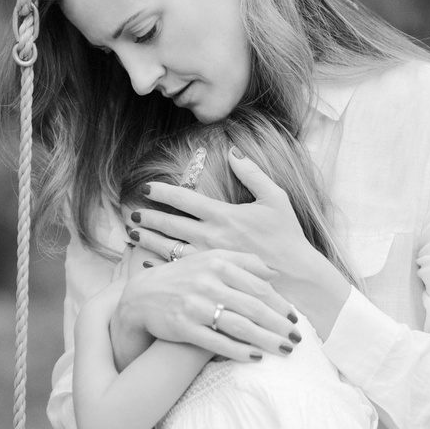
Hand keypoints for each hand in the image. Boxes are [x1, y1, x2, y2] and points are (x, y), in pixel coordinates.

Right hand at [111, 249, 303, 361]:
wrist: (142, 296)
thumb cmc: (183, 277)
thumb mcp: (209, 259)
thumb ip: (242, 261)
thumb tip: (274, 273)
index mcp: (217, 263)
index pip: (258, 286)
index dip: (279, 304)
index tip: (293, 317)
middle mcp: (207, 283)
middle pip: (253, 307)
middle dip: (279, 325)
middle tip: (296, 338)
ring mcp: (195, 306)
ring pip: (240, 326)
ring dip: (266, 340)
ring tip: (284, 349)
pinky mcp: (184, 327)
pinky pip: (217, 342)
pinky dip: (239, 351)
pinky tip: (256, 357)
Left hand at [132, 150, 350, 318]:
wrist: (297, 277)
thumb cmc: (287, 236)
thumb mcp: (275, 198)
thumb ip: (252, 173)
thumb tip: (233, 151)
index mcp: (224, 214)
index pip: (183, 198)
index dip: (161, 191)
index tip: (146, 188)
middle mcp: (211, 236)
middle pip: (169, 223)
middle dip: (148, 217)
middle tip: (133, 214)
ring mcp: (208, 258)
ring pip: (168, 247)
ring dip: (148, 239)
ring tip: (132, 235)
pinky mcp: (210, 277)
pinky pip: (178, 269)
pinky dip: (159, 264)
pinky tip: (147, 261)